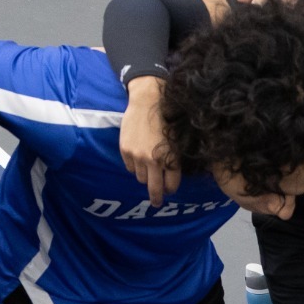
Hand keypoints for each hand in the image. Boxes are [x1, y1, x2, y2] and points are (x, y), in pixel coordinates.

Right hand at [119, 77, 178, 205]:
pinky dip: (134, 166)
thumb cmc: (167, 119)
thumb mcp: (178, 140)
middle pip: (154, 188)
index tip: (168, 191)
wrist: (147, 101)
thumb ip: (175, 159)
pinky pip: (129, 167)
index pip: (171, 185)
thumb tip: (174, 176)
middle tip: (156, 203)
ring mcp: (137, 156)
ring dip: (145, 176)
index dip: (170, 190)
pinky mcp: (125, 150)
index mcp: (171, 159)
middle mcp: (154, 161)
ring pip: (140, 178)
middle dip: (156, 197)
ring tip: (148, 168)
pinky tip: (138, 156)